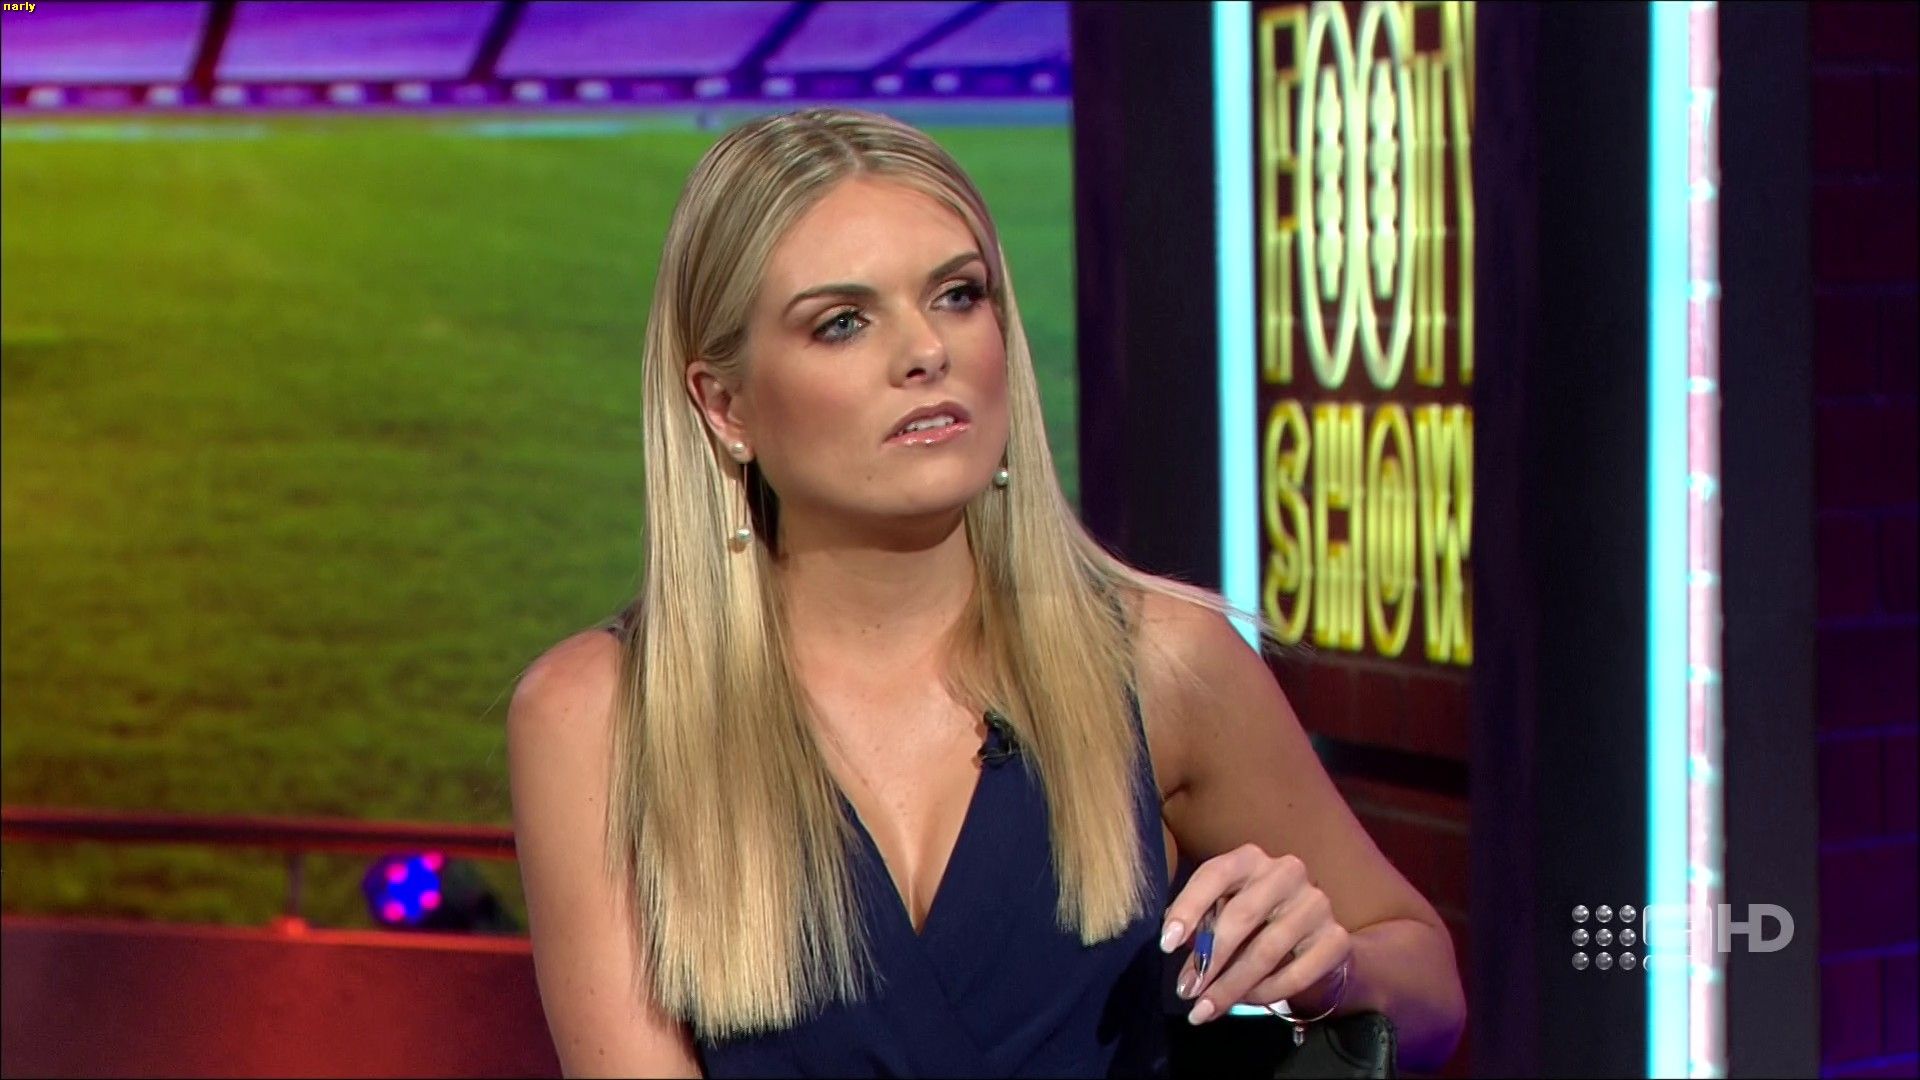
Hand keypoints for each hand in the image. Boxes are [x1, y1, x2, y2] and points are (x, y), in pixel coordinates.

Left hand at [1158, 843, 1352, 1024]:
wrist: (1315, 940)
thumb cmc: (1255, 922)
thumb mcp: (1224, 912)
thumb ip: (1201, 924)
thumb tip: (1174, 945)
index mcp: (1251, 859)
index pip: (1215, 874)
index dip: (1188, 908)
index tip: (1167, 945)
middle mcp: (1287, 872)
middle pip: (1241, 916)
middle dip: (1209, 960)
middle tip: (1186, 991)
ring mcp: (1316, 904)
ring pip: (1265, 951)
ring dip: (1230, 986)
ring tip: (1206, 1009)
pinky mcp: (1336, 939)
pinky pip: (1294, 975)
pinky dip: (1264, 993)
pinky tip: (1244, 1002)